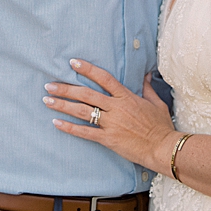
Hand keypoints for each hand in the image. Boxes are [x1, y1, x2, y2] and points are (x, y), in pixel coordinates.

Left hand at [46, 59, 177, 173]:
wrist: (163, 148)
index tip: (72, 62)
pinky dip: (70, 128)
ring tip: (47, 101)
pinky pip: (85, 132)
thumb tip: (145, 74)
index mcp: (126, 96)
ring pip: (82, 111)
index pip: (104, 78)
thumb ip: (147, 87)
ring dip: (63, 105)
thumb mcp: (156, 103)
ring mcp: (111, 123)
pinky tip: (56, 123)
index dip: (87, 69)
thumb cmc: (161, 126)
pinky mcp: (108, 139)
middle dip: (66, 88)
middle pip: (86, 94)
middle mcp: (116, 107)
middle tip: (49, 85)